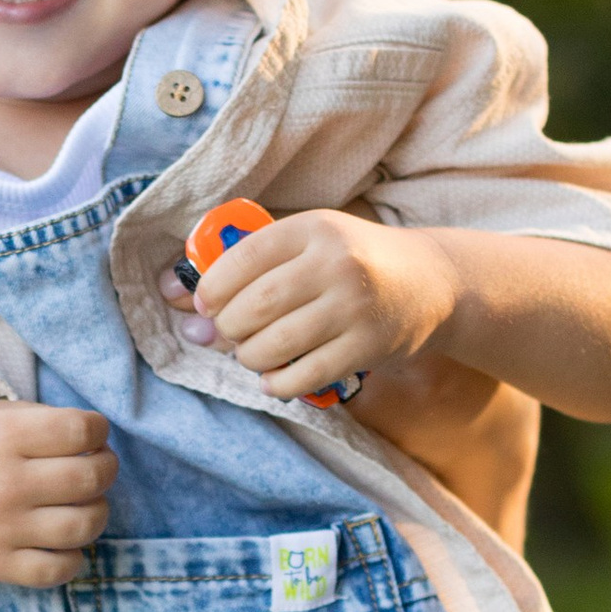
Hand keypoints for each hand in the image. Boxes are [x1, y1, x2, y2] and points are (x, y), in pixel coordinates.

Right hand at [0, 402, 115, 586]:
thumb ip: (33, 419)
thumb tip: (89, 434)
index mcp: (4, 435)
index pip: (83, 429)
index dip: (97, 428)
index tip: (88, 434)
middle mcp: (7, 481)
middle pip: (93, 476)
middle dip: (105, 467)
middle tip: (94, 467)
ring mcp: (2, 527)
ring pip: (85, 524)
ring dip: (97, 511)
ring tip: (82, 504)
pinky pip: (58, 570)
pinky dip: (73, 558)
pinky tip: (63, 542)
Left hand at [161, 209, 459, 400]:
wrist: (431, 282)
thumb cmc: (355, 261)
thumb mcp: (312, 242)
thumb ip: (254, 263)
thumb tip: (179, 300)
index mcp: (315, 228)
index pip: (244, 258)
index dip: (212, 287)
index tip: (204, 305)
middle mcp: (336, 263)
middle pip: (254, 306)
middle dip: (227, 328)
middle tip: (228, 334)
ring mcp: (354, 307)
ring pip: (275, 344)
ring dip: (249, 357)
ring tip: (252, 354)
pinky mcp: (368, 346)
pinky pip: (304, 375)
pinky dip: (277, 383)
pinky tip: (273, 378)